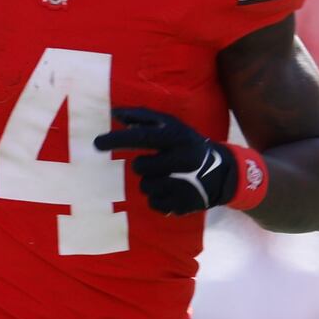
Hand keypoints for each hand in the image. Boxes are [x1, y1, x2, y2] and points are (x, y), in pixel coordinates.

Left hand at [93, 108, 237, 214]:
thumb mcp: (172, 126)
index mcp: (177, 137)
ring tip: (168, 177)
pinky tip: (172, 190)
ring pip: (145, 186)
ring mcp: (184, 184)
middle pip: (140, 167)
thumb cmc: (187, 144)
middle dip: (143, 165)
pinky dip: (158, 198)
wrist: (222, 173)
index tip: (96, 143)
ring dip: (151, 182)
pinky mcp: (183, 205)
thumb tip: (115, 113)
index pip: (141, 137)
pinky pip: (153, 203)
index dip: (117, 140)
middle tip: (158, 163)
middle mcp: (182, 160)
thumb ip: (143, 117)